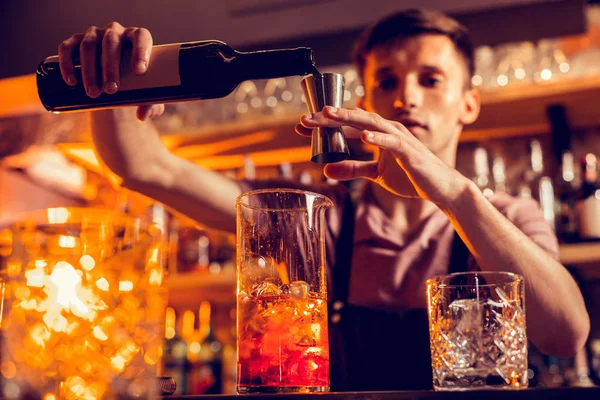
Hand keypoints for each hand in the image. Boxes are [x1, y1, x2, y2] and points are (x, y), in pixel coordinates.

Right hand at [58, 21, 163, 120]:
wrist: (113, 81)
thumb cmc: (136, 84)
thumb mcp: (147, 95)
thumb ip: (151, 106)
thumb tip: (141, 115)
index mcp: (137, 38)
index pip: (141, 37)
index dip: (140, 51)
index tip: (139, 71)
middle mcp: (115, 31)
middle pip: (111, 43)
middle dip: (110, 67)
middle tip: (111, 90)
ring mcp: (94, 34)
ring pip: (88, 46)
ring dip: (89, 70)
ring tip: (93, 93)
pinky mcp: (75, 41)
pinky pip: (67, 48)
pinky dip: (67, 64)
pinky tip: (72, 82)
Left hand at [296, 106, 470, 207]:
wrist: (440, 188)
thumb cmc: (410, 177)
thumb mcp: (376, 174)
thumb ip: (353, 169)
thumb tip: (326, 170)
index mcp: (379, 133)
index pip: (348, 124)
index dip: (325, 124)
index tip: (303, 125)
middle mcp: (388, 130)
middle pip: (355, 118)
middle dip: (329, 118)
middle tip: (306, 119)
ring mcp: (400, 139)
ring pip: (371, 123)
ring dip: (349, 118)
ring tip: (329, 115)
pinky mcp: (410, 152)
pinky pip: (392, 142)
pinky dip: (377, 137)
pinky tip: (363, 135)